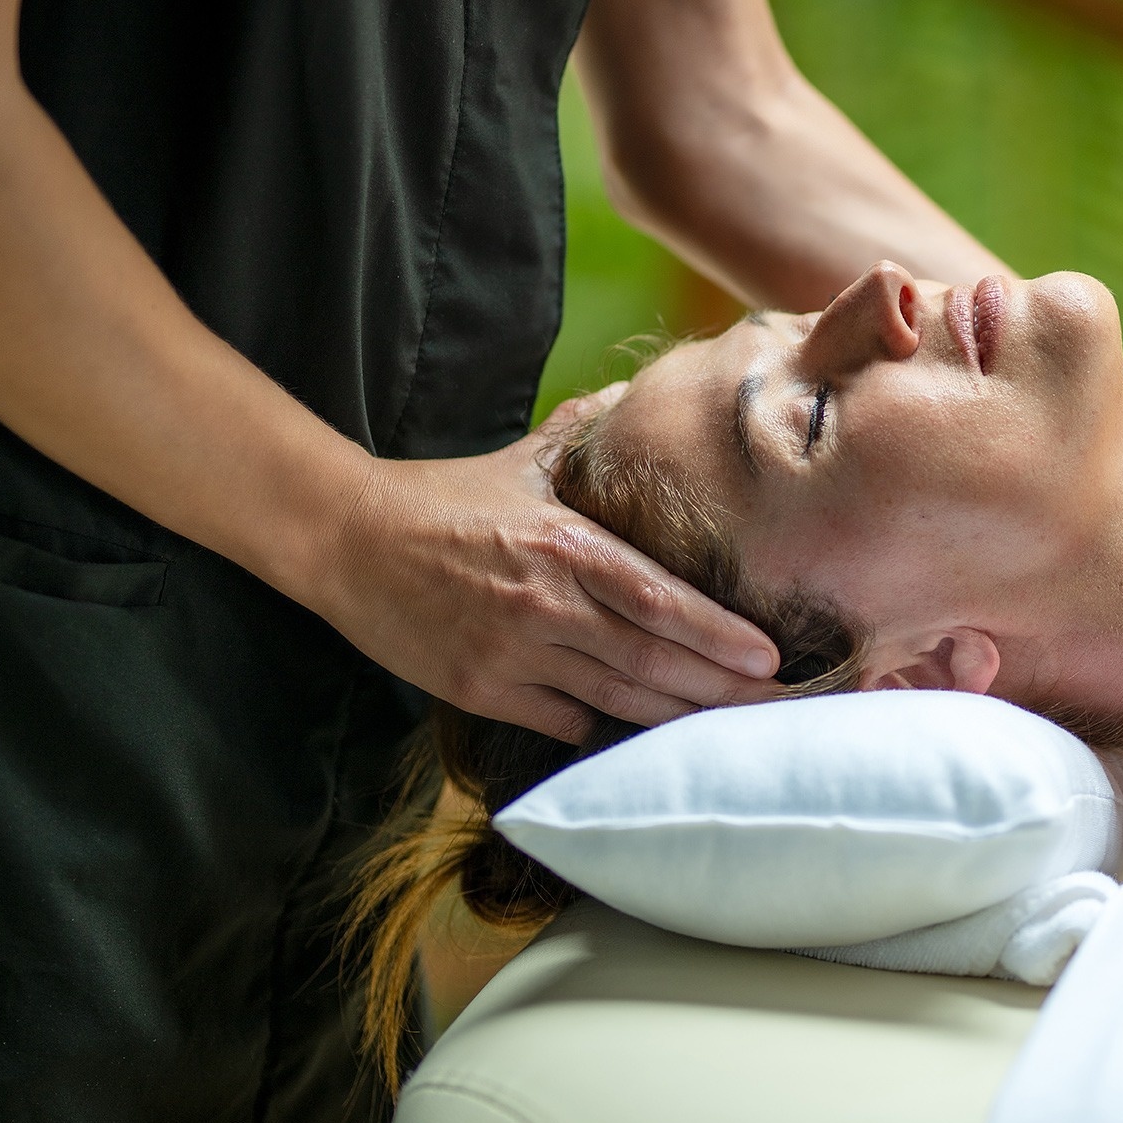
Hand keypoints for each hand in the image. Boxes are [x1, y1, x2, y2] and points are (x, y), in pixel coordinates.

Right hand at [309, 387, 781, 741]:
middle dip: (721, 691)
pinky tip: (639, 731)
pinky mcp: (480, 690)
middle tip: (778, 708)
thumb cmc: (440, 499)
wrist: (344, 538)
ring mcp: (512, 654)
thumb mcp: (520, 461)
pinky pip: (562, 720)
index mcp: (567, 545)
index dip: (719, 635)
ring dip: (676, 719)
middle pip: (652, 662)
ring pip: (616, 700)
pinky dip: (602, 727)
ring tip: (730, 731)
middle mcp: (546, 605)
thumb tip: (629, 391)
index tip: (770, 659)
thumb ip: (582, 432)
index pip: (661, 600)